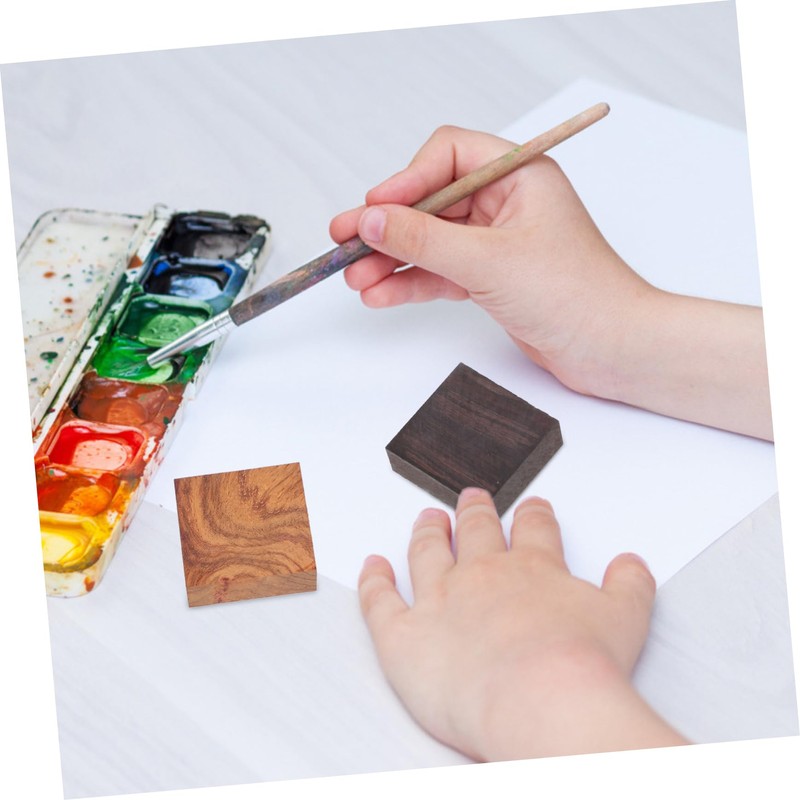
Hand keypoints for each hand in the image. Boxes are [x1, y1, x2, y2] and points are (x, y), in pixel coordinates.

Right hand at [330, 126, 648, 396]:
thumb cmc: (577, 295)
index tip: (373, 210)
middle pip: (431, 201)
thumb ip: (425, 240)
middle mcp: (506, 202)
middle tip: (343, 241)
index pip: (447, 156)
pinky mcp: (491, 278)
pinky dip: (411, 282)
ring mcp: (497, 242)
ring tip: (354, 277)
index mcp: (518, 175)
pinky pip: (440, 272)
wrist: (613, 349)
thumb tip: (371, 220)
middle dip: (387, 226)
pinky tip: (380, 294)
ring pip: (431, 241)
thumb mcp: (489, 261)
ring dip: (391, 258)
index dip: (405, 181)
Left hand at [358, 488, 686, 760]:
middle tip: (472, 497)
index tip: (532, 507)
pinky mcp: (404, 637)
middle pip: (475, 531)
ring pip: (427, 552)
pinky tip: (373, 566)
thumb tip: (632, 564)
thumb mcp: (627, 619)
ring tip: (427, 519)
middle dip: (474, 511)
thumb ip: (629, 585)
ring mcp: (439, 600)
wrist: (541, 699)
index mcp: (533, 569)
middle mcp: (482, 575)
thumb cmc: (580, 666)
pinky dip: (374, 580)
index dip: (533, 515)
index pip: (534, 529)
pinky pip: (380, 601)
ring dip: (427, 532)